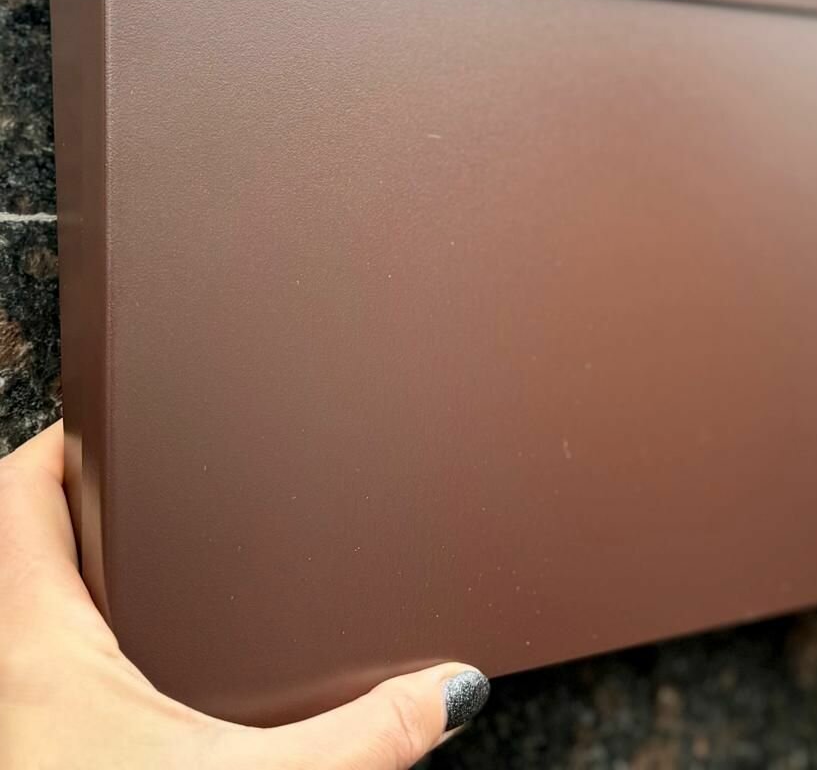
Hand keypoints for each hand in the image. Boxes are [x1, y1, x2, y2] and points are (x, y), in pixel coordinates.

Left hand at [0, 421, 489, 768]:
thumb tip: (448, 691)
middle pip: (19, 538)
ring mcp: (19, 710)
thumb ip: (361, 739)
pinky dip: (77, 627)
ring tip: (147, 540)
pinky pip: (39, 653)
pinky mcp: (36, 741)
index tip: (113, 406)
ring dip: (71, 562)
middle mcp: (14, 667)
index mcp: (41, 646)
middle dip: (80, 493)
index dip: (61, 438)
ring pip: (23, 599)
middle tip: (149, 465)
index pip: (20, 495)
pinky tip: (137, 648)